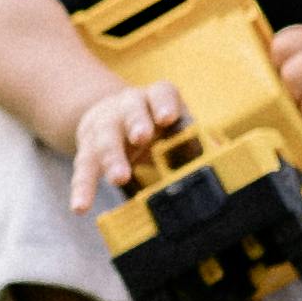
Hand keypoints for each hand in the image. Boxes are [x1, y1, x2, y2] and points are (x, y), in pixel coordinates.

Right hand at [66, 78, 186, 210]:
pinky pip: (82, 169)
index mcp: (154, 98)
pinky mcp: (86, 150)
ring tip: (119, 178)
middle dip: (136, 123)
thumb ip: (195, 142)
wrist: (111, 117)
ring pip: (105, 138)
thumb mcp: (175, 126)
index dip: (163, 104)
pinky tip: (80, 206)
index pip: (160, 93)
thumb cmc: (154, 125)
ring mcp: (104, 126)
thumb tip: (221, 159)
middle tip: (141, 138)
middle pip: (130, 111)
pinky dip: (82, 188)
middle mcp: (127, 107)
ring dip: (111, 157)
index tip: (168, 118)